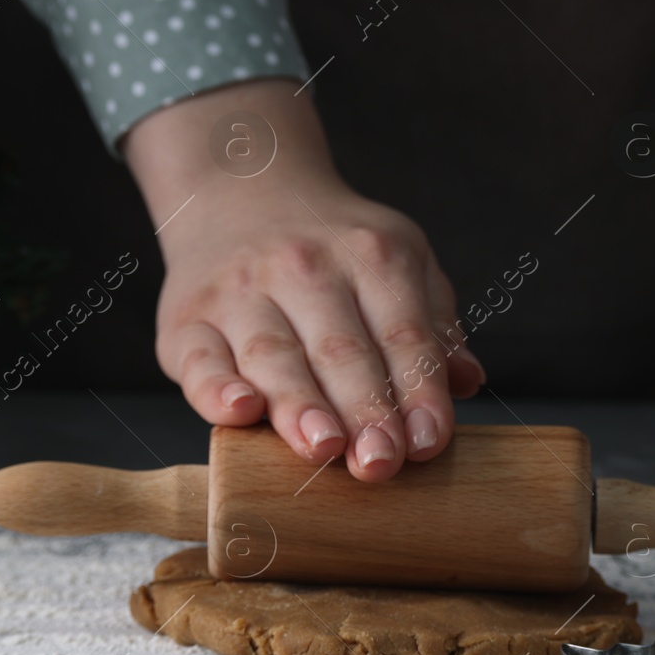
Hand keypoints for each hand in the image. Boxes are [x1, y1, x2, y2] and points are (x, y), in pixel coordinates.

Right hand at [123, 79, 483, 480]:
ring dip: (301, 406)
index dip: (417, 389)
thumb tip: (467, 381)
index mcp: (372, 255)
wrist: (243, 192)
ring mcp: (240, 291)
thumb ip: (433, 325)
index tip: (428, 441)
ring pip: (275, 357)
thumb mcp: (398, 263)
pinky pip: (200, 358)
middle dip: (365, 410)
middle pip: (341, 350)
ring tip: (324, 448)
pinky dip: (217, 388)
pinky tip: (241, 412)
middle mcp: (304, 267)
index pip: (403, 332)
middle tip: (381, 462)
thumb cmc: (335, 253)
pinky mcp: (186, 320)